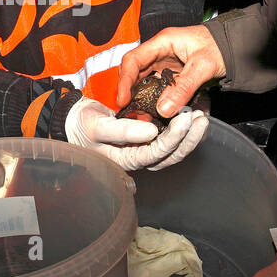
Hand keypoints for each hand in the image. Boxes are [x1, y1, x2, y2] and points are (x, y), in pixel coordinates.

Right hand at [64, 97, 208, 171]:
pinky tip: (191, 115)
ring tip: (201, 116)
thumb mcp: (99, 127)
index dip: (173, 138)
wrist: (75, 120)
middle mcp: (140, 158)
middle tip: (200, 118)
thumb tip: (151, 132)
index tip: (185, 119)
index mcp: (127, 161)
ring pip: (173, 148)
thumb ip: (124, 131)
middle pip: (171, 154)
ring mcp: (145, 148)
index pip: (156, 153)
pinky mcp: (148, 137)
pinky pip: (169, 136)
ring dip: (189, 134)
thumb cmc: (83, 126)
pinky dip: (182, 128)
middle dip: (188, 138)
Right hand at [116, 25, 225, 118]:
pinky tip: (152, 111)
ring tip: (138, 115)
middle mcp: (159, 51)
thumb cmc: (221, 47)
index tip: (123, 99)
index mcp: (162, 42)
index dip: (125, 80)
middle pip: (134, 70)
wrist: (235, 47)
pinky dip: (152, 98)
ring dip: (139, 97)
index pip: (133, 59)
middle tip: (127, 111)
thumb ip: (184, 88)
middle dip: (128, 91)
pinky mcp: (171, 73)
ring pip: (143, 80)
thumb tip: (163, 109)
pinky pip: (156, 85)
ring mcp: (164, 62)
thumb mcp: (203, 67)